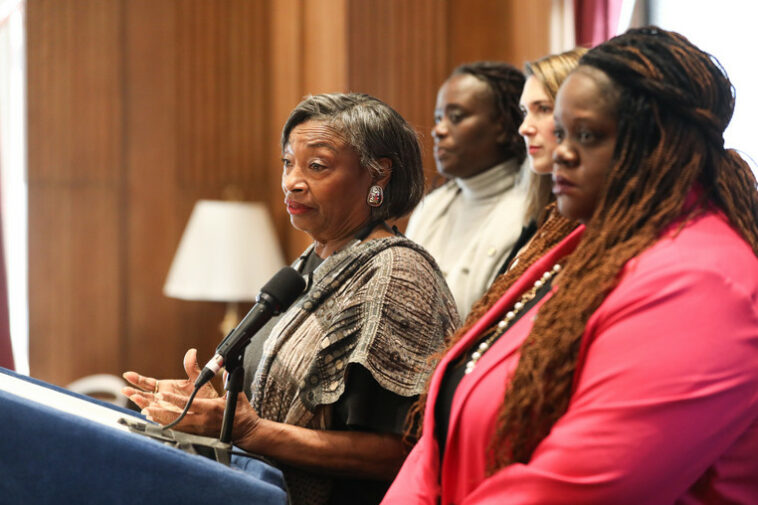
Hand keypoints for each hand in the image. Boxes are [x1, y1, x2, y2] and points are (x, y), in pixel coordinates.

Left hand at [121, 348, 261, 441]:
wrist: (246, 432)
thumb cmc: (242, 413)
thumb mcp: (237, 395)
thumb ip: (230, 382)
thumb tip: (225, 369)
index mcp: (211, 409)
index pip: (189, 404)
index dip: (174, 400)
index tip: (162, 395)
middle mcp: (202, 421)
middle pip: (177, 417)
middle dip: (161, 411)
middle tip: (146, 406)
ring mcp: (199, 429)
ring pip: (175, 424)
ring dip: (160, 419)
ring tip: (146, 412)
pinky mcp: (197, 434)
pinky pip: (178, 429)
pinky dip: (166, 424)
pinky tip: (157, 421)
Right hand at [121, 349, 219, 418]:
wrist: (213, 408)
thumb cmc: (203, 394)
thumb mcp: (197, 379)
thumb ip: (192, 367)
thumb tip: (192, 352)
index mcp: (165, 387)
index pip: (147, 383)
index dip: (137, 379)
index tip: (127, 374)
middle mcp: (162, 399)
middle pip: (144, 395)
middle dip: (134, 392)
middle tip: (126, 389)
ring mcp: (165, 409)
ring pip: (150, 406)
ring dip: (142, 402)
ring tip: (135, 398)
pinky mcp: (172, 418)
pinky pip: (161, 417)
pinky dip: (154, 414)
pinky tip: (148, 411)